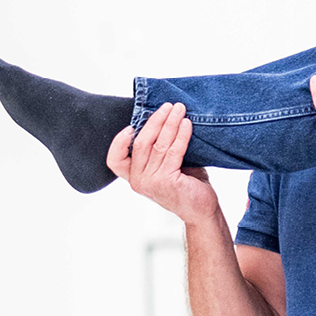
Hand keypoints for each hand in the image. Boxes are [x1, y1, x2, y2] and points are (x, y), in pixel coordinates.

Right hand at [106, 103, 219, 224]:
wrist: (201, 209)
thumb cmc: (186, 185)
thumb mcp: (167, 165)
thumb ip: (160, 149)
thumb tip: (164, 119)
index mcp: (134, 176)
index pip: (115, 160)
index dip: (119, 142)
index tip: (131, 126)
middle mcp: (138, 180)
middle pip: (141, 143)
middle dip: (155, 121)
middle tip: (168, 106)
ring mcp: (151, 181)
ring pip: (158, 145)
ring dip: (170, 123)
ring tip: (180, 109)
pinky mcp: (167, 181)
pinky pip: (173, 151)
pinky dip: (181, 135)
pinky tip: (187, 124)